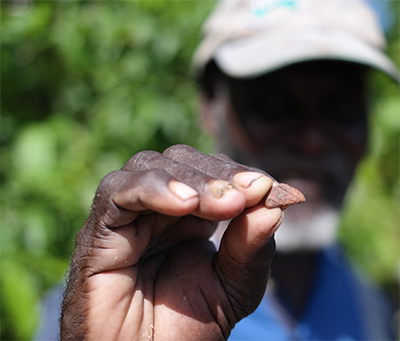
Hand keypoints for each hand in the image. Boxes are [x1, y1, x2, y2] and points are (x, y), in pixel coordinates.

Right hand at [60, 145, 296, 340]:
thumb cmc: (185, 329)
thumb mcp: (233, 289)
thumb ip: (251, 249)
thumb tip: (274, 207)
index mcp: (187, 217)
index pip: (210, 172)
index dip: (237, 175)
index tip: (267, 188)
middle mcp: (156, 209)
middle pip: (180, 160)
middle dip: (216, 174)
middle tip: (248, 194)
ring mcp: (127, 216)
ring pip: (149, 166)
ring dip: (190, 179)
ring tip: (222, 204)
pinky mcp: (99, 230)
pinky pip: (116, 192)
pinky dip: (152, 189)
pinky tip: (184, 205)